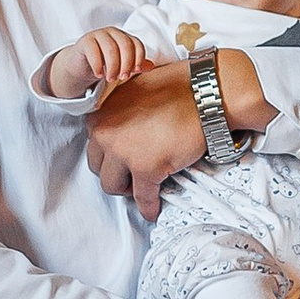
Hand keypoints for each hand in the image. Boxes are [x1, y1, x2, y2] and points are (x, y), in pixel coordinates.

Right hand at [76, 26, 153, 96]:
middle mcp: (113, 32)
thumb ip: (136, 65)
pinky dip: (98, 64)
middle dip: (126, 63)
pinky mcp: (85, 41)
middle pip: (125, 44)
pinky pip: (93, 50)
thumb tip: (150, 66)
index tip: (136, 71)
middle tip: (122, 78)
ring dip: (113, 66)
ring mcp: (98, 34)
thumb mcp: (122, 65)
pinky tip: (99, 74)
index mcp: (124, 37)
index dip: (139, 58)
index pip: (137, 44)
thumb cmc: (104, 63)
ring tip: (110, 79)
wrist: (81, 64)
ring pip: (111, 48)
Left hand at [85, 59, 205, 221]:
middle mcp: (105, 132)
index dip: (110, 155)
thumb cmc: (178, 88)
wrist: (205, 94)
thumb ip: (122, 112)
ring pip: (112, 185)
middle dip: (115, 173)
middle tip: (132, 174)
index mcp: (100, 113)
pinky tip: (152, 209)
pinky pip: (142, 196)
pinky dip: (147, 206)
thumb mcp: (136, 92)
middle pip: (98, 167)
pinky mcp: (146, 168)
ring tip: (141, 188)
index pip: (94, 145)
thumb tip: (125, 130)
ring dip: (127, 189)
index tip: (121, 160)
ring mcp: (123, 151)